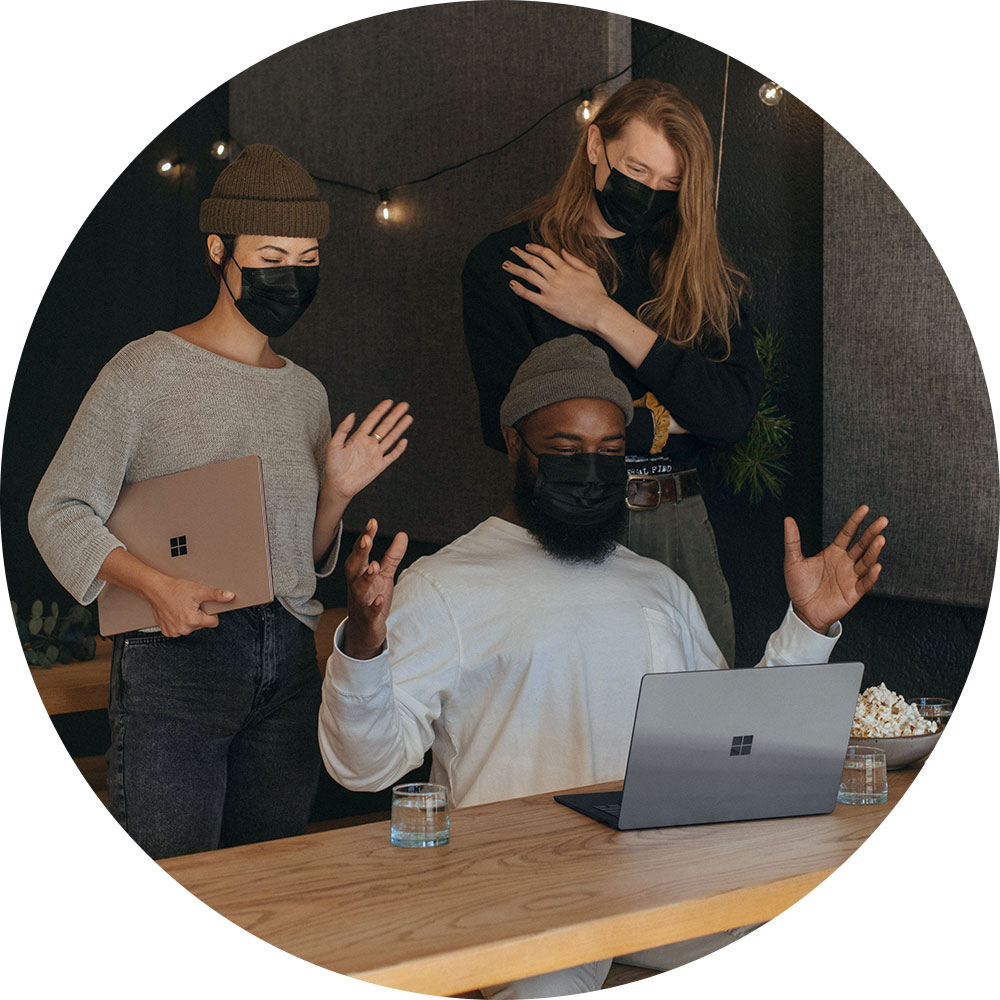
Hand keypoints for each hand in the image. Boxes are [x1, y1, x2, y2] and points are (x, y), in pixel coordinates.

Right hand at [145, 575, 235, 637]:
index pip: (213, 622)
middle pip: (202, 625)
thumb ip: (216, 595)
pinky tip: (175, 612)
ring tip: (182, 607)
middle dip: (198, 615)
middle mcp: (183, 629)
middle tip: (190, 604)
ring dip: (189, 619)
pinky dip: (179, 622)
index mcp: (193, 620)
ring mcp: (174, 632)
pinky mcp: (167, 632)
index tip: (202, 605)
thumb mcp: (199, 590)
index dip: (210, 613)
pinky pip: (179, 629)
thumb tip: (230, 596)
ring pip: (191, 627)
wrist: (156, 589)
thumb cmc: (175, 589)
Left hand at [322, 399, 411, 504]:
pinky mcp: (380, 466)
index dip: (380, 410)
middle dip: (395, 415)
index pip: (372, 420)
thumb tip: (352, 414)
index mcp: (358, 437)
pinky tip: (404, 440)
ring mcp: (376, 454)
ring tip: (408, 417)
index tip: (389, 402)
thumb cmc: (333, 466)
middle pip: (385, 426)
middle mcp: (369, 443)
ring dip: (400, 428)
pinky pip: (392, 456)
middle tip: (404, 405)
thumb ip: (343, 429)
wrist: (338, 485)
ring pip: (391, 438)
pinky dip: (398, 449)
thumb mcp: (334, 445)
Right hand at [343, 518, 408, 658]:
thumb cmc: (372, 598)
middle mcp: (356, 585)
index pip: (360, 552)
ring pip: (359, 589)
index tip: (373, 522)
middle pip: (354, 567)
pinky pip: (369, 612)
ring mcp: (360, 602)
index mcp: (359, 572)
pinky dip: (373, 605)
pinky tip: (380, 598)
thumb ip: (392, 556)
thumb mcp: (384, 575)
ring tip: (374, 565)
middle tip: (367, 539)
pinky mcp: (368, 618)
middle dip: (359, 553)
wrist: (364, 631)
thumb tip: (402, 534)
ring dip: (365, 577)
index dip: (366, 537)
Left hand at [504, 243, 613, 331]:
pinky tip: (511, 284)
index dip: (535, 248)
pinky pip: (529, 295)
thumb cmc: (597, 294)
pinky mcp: (547, 304)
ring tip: (505, 265)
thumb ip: (575, 260)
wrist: (598, 312)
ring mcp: (550, 290)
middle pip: (534, 261)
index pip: (546, 253)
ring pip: (528, 275)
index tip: (527, 246)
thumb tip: (563, 251)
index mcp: (566, 268)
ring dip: (515, 268)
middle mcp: (556, 276)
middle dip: (521, 254)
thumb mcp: (589, 272)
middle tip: (512, 250)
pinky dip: (518, 289)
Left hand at [784, 505, 887, 633]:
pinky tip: (877, 566)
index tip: (864, 508)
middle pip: (862, 545)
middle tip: (883, 520)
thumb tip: (788, 519)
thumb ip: (793, 541)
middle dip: (872, 533)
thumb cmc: (799, 586)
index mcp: (834, 552)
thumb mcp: (793, 561)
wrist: (803, 611)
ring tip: (880, 539)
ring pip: (866, 562)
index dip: (855, 521)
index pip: (848, 533)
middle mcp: (845, 563)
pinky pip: (864, 583)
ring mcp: (851, 577)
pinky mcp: (853, 593)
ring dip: (873, 551)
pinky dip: (871, 576)